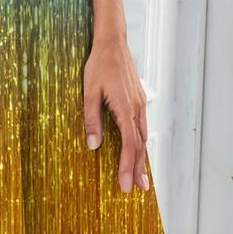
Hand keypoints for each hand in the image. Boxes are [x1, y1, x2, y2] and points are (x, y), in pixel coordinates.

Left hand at [82, 34, 149, 193]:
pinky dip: (141, 144)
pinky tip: (139, 152)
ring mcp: (140, 104)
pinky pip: (142, 128)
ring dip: (142, 159)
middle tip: (136, 190)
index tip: (124, 185)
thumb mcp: (89, 92)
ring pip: (143, 138)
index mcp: (125, 108)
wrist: (113, 43)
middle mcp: (137, 108)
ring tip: (141, 179)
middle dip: (138, 169)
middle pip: (140, 146)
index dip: (127, 166)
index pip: (129, 145)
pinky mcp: (138, 101)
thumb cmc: (99, 65)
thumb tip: (93, 145)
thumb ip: (92, 119)